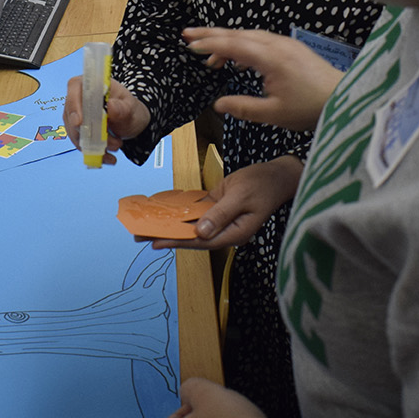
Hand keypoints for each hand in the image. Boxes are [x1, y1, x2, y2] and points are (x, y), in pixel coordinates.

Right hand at [63, 75, 151, 165]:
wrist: (131, 122)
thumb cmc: (129, 109)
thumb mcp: (131, 108)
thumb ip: (123, 108)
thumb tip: (110, 106)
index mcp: (90, 84)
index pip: (75, 88)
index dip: (74, 105)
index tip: (79, 123)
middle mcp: (78, 99)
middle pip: (73, 115)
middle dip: (90, 133)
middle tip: (112, 143)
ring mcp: (75, 116)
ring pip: (76, 133)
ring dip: (93, 145)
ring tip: (116, 146)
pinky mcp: (77, 132)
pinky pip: (80, 144)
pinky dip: (93, 152)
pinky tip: (108, 158)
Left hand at [148, 156, 301, 249]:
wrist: (278, 175)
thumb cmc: (263, 184)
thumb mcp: (241, 196)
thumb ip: (220, 214)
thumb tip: (199, 232)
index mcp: (234, 233)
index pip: (201, 241)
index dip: (177, 241)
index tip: (156, 242)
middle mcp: (226, 231)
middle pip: (193, 236)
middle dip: (168, 235)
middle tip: (141, 236)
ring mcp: (222, 221)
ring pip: (192, 225)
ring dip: (171, 224)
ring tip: (147, 225)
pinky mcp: (218, 209)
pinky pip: (197, 213)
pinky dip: (181, 211)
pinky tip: (164, 211)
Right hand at [182, 27, 342, 131]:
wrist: (342, 98)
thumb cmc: (311, 108)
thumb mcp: (273, 114)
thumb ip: (243, 107)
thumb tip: (218, 104)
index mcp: (270, 58)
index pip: (233, 45)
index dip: (209, 45)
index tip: (190, 45)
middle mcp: (277, 45)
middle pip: (238, 34)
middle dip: (212, 34)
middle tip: (188, 35)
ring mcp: (286, 44)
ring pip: (250, 36)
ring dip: (228, 41)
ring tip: (210, 56)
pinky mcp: (292, 48)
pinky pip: (262, 40)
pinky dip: (244, 45)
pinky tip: (238, 59)